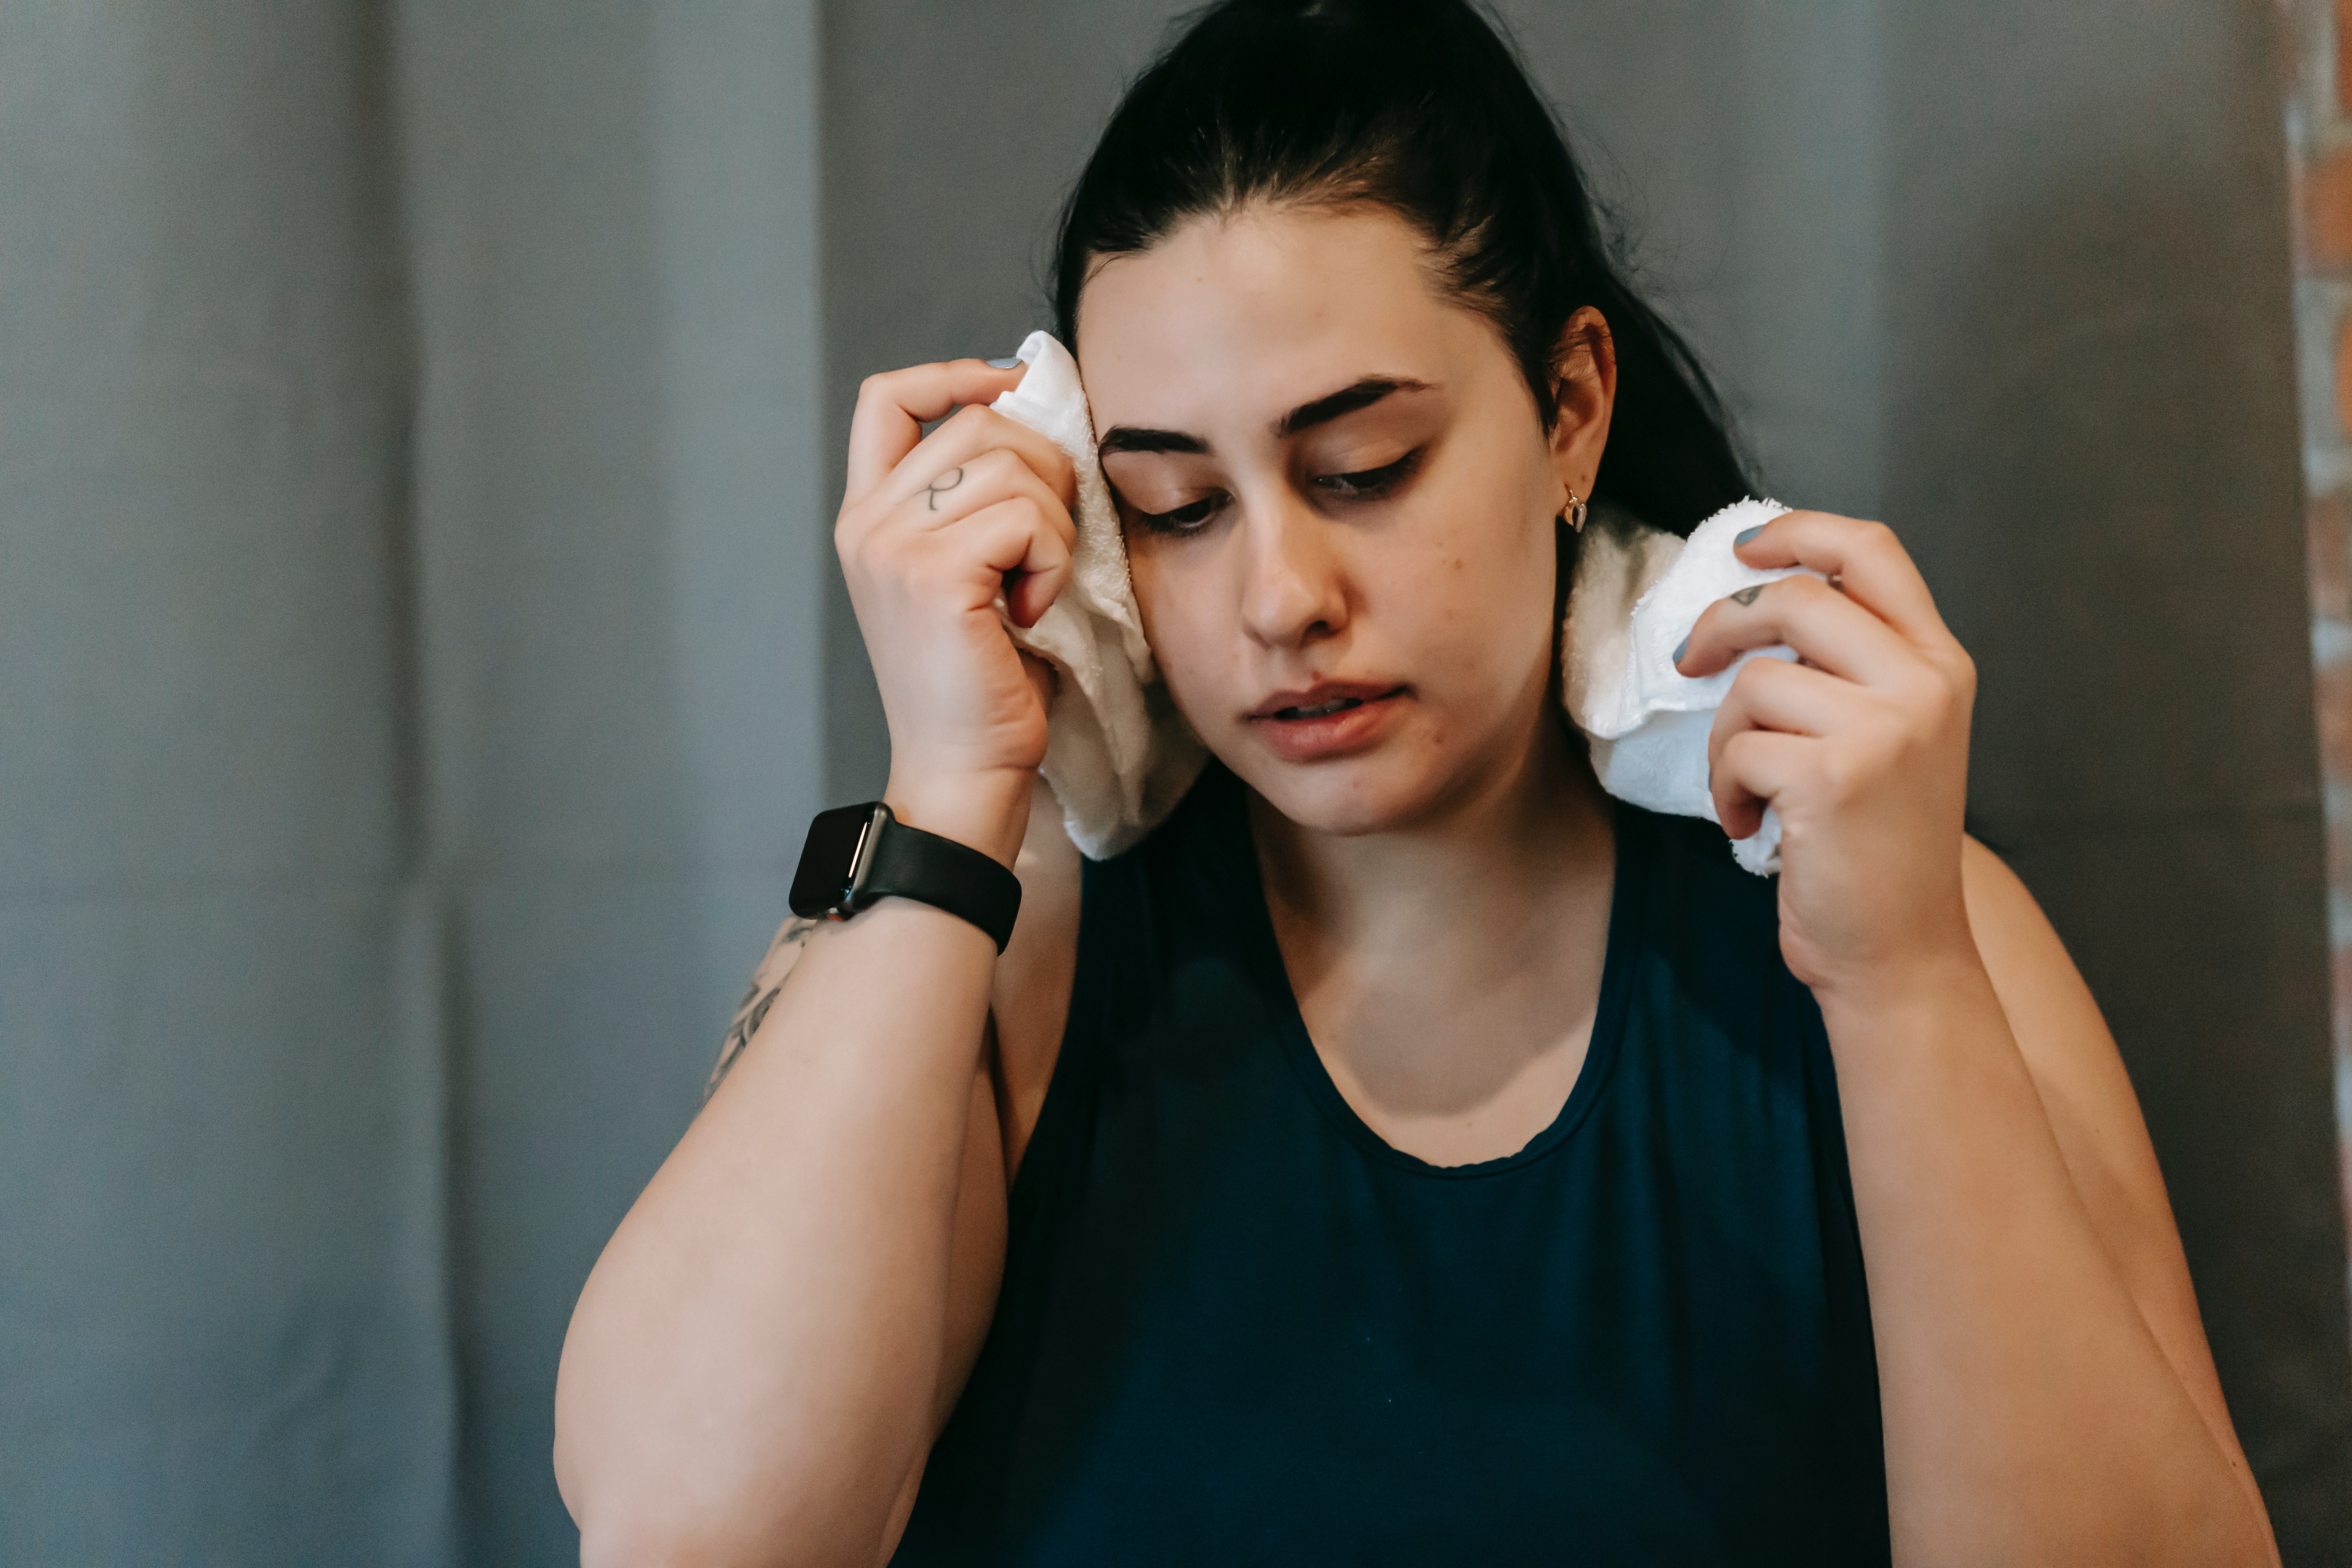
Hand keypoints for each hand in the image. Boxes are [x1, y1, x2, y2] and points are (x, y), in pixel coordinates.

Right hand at [837, 360, 1074, 859]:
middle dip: (1042, 468)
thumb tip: (1035, 420)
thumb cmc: (983, 679)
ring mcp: (893, 547)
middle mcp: (868, 523)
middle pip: (976, 423)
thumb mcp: (969, 572)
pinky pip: (1028, 520)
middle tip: (1048, 544)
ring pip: (1012, 467)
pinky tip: (1031, 611)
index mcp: (868, 516)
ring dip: (1054, 526)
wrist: (963, 768)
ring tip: (1035, 589)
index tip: (1012, 387)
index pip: (888, 398)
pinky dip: (1054, 561)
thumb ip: (976, 500)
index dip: (954, 375)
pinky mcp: (933, 576)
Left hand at [1673, 512, 1978, 998]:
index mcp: (1939, 663)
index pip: (1872, 551)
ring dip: (1727, 738)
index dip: (1798, 531)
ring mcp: (1885, 729)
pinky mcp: (1834, 775)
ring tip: (1749, 788)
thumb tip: (1755, 600)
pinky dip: (1726, 789)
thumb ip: (1849, 665)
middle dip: (1723, 625)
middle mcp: (1923, 684)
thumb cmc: (1876, 846)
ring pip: (1755, 682)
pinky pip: (1739, 748)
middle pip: (1796, 596)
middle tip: (1691, 662)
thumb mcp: (1889, 736)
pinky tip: (1752, 825)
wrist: (1901, 951)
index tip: (1743, 547)